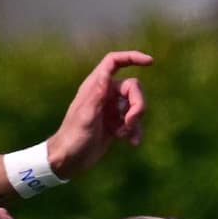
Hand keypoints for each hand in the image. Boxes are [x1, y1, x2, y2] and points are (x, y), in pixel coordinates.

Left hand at [47, 49, 151, 176]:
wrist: (68, 161)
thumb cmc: (73, 137)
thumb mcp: (86, 116)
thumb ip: (97, 94)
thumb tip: (107, 72)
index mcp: (95, 86)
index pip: (114, 62)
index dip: (132, 57)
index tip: (149, 62)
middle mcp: (104, 94)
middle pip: (132, 88)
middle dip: (137, 104)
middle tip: (131, 122)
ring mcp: (110, 109)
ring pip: (134, 106)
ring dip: (135, 121)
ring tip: (125, 136)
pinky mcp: (114, 125)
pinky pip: (132, 123)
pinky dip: (134, 131)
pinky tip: (133, 142)